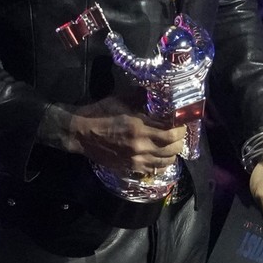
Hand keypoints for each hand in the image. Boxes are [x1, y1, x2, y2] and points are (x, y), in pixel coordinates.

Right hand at [68, 97, 186, 174]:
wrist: (81, 133)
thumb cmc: (101, 113)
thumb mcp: (122, 99)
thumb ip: (143, 96)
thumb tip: (160, 93)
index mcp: (139, 128)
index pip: (171, 133)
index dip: (181, 128)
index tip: (182, 122)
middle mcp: (140, 147)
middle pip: (172, 148)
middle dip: (179, 140)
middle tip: (179, 132)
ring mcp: (135, 160)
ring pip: (166, 162)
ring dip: (173, 152)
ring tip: (171, 143)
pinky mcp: (130, 169)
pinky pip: (153, 170)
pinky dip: (161, 163)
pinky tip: (160, 155)